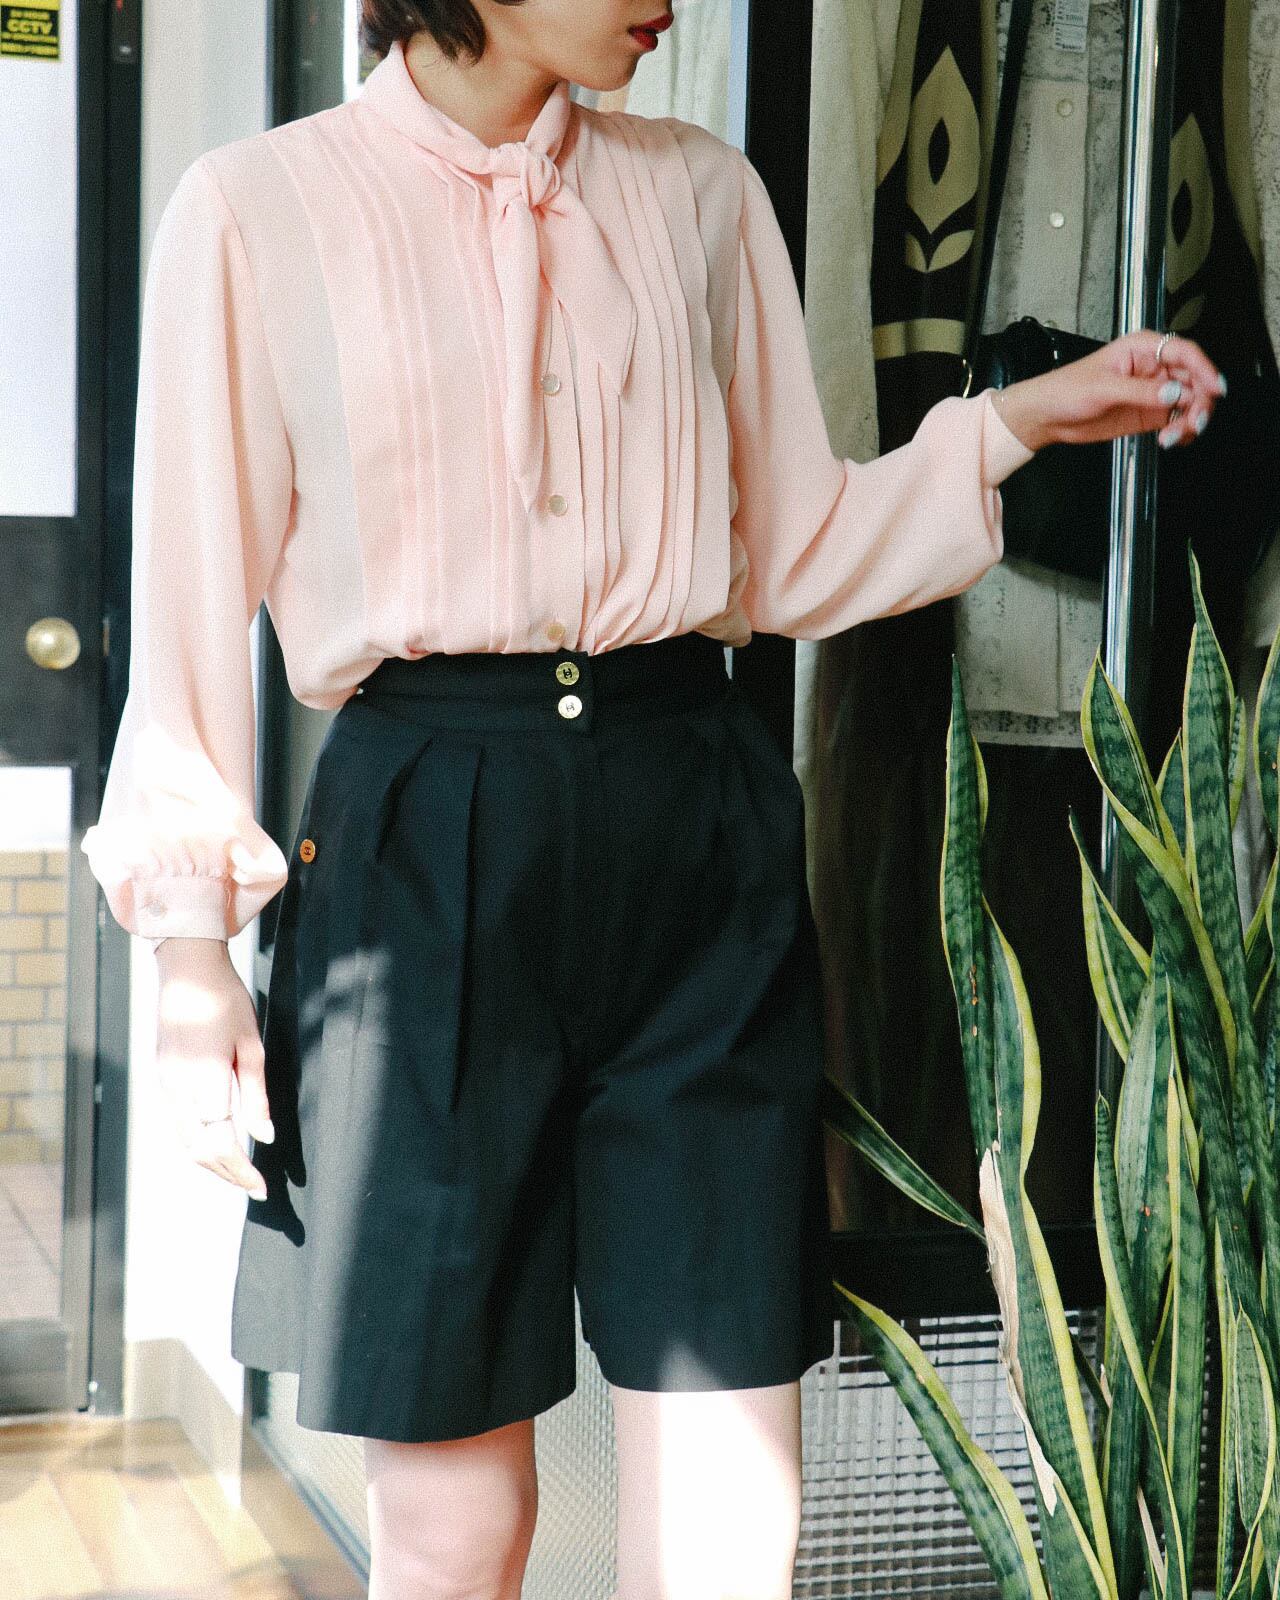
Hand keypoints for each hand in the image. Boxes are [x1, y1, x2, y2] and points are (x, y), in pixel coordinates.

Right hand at [154, 937, 273, 1201]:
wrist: (186, 970)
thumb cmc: (227, 1001)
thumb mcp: (251, 1046)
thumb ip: (255, 1096)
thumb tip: (263, 1139)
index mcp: (204, 1077)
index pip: (221, 1142)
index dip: (241, 1170)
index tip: (262, 1186)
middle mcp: (178, 1086)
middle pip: (199, 1150)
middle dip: (227, 1174)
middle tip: (256, 1187)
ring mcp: (164, 1082)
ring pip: (185, 1140)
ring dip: (212, 1162)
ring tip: (241, 1173)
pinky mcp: (161, 1077)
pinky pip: (178, 1122)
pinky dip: (199, 1141)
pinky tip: (221, 1144)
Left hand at [992, 329, 1226, 454]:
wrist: (1046, 415)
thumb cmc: (1065, 389)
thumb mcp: (1104, 388)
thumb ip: (1141, 392)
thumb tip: (1174, 393)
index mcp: (1142, 348)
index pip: (1185, 353)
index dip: (1205, 369)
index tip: (1215, 389)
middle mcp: (1152, 367)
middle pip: (1194, 380)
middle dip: (1199, 402)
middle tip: (1193, 422)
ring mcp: (1152, 392)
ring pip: (1189, 402)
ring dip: (1190, 420)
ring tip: (1174, 436)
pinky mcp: (1148, 414)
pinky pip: (1176, 420)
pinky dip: (1180, 431)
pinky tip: (1170, 439)